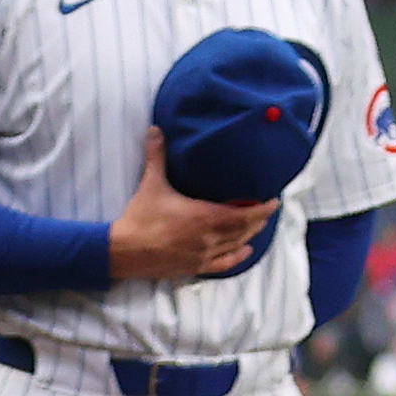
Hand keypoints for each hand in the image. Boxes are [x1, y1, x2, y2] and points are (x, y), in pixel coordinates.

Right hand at [106, 125, 279, 282]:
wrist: (122, 252)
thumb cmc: (139, 218)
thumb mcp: (150, 184)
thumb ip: (156, 156)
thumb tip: (155, 129)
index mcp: (205, 216)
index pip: (245, 214)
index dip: (263, 209)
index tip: (274, 201)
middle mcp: (210, 237)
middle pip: (245, 230)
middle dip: (258, 219)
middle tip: (266, 209)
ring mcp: (204, 254)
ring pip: (236, 245)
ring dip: (250, 235)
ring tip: (258, 225)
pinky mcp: (195, 267)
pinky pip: (223, 264)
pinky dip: (237, 257)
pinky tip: (245, 251)